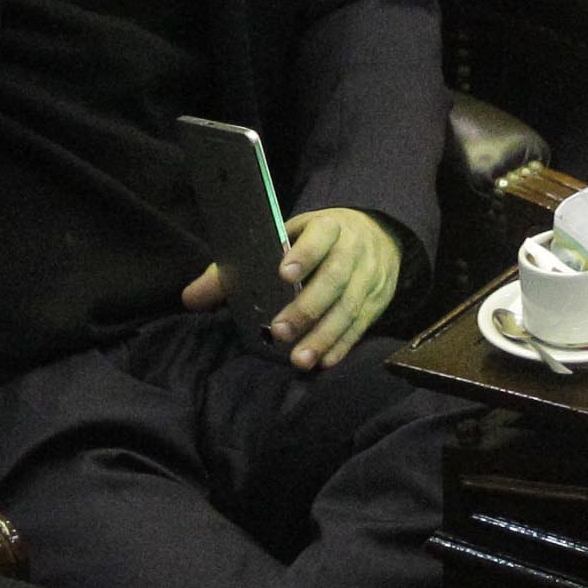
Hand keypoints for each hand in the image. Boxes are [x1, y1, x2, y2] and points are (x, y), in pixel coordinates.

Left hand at [268, 207, 401, 369]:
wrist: (380, 235)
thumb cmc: (321, 237)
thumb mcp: (296, 231)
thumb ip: (260, 256)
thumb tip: (208, 291)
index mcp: (329, 227)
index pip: (319, 237)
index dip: (303, 256)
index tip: (284, 274)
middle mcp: (354, 251)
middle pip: (334, 279)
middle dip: (306, 308)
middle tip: (280, 331)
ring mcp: (369, 278)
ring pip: (348, 309)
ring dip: (323, 337)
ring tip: (299, 358)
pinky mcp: (377, 302)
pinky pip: (360, 326)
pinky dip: (341, 346)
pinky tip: (323, 361)